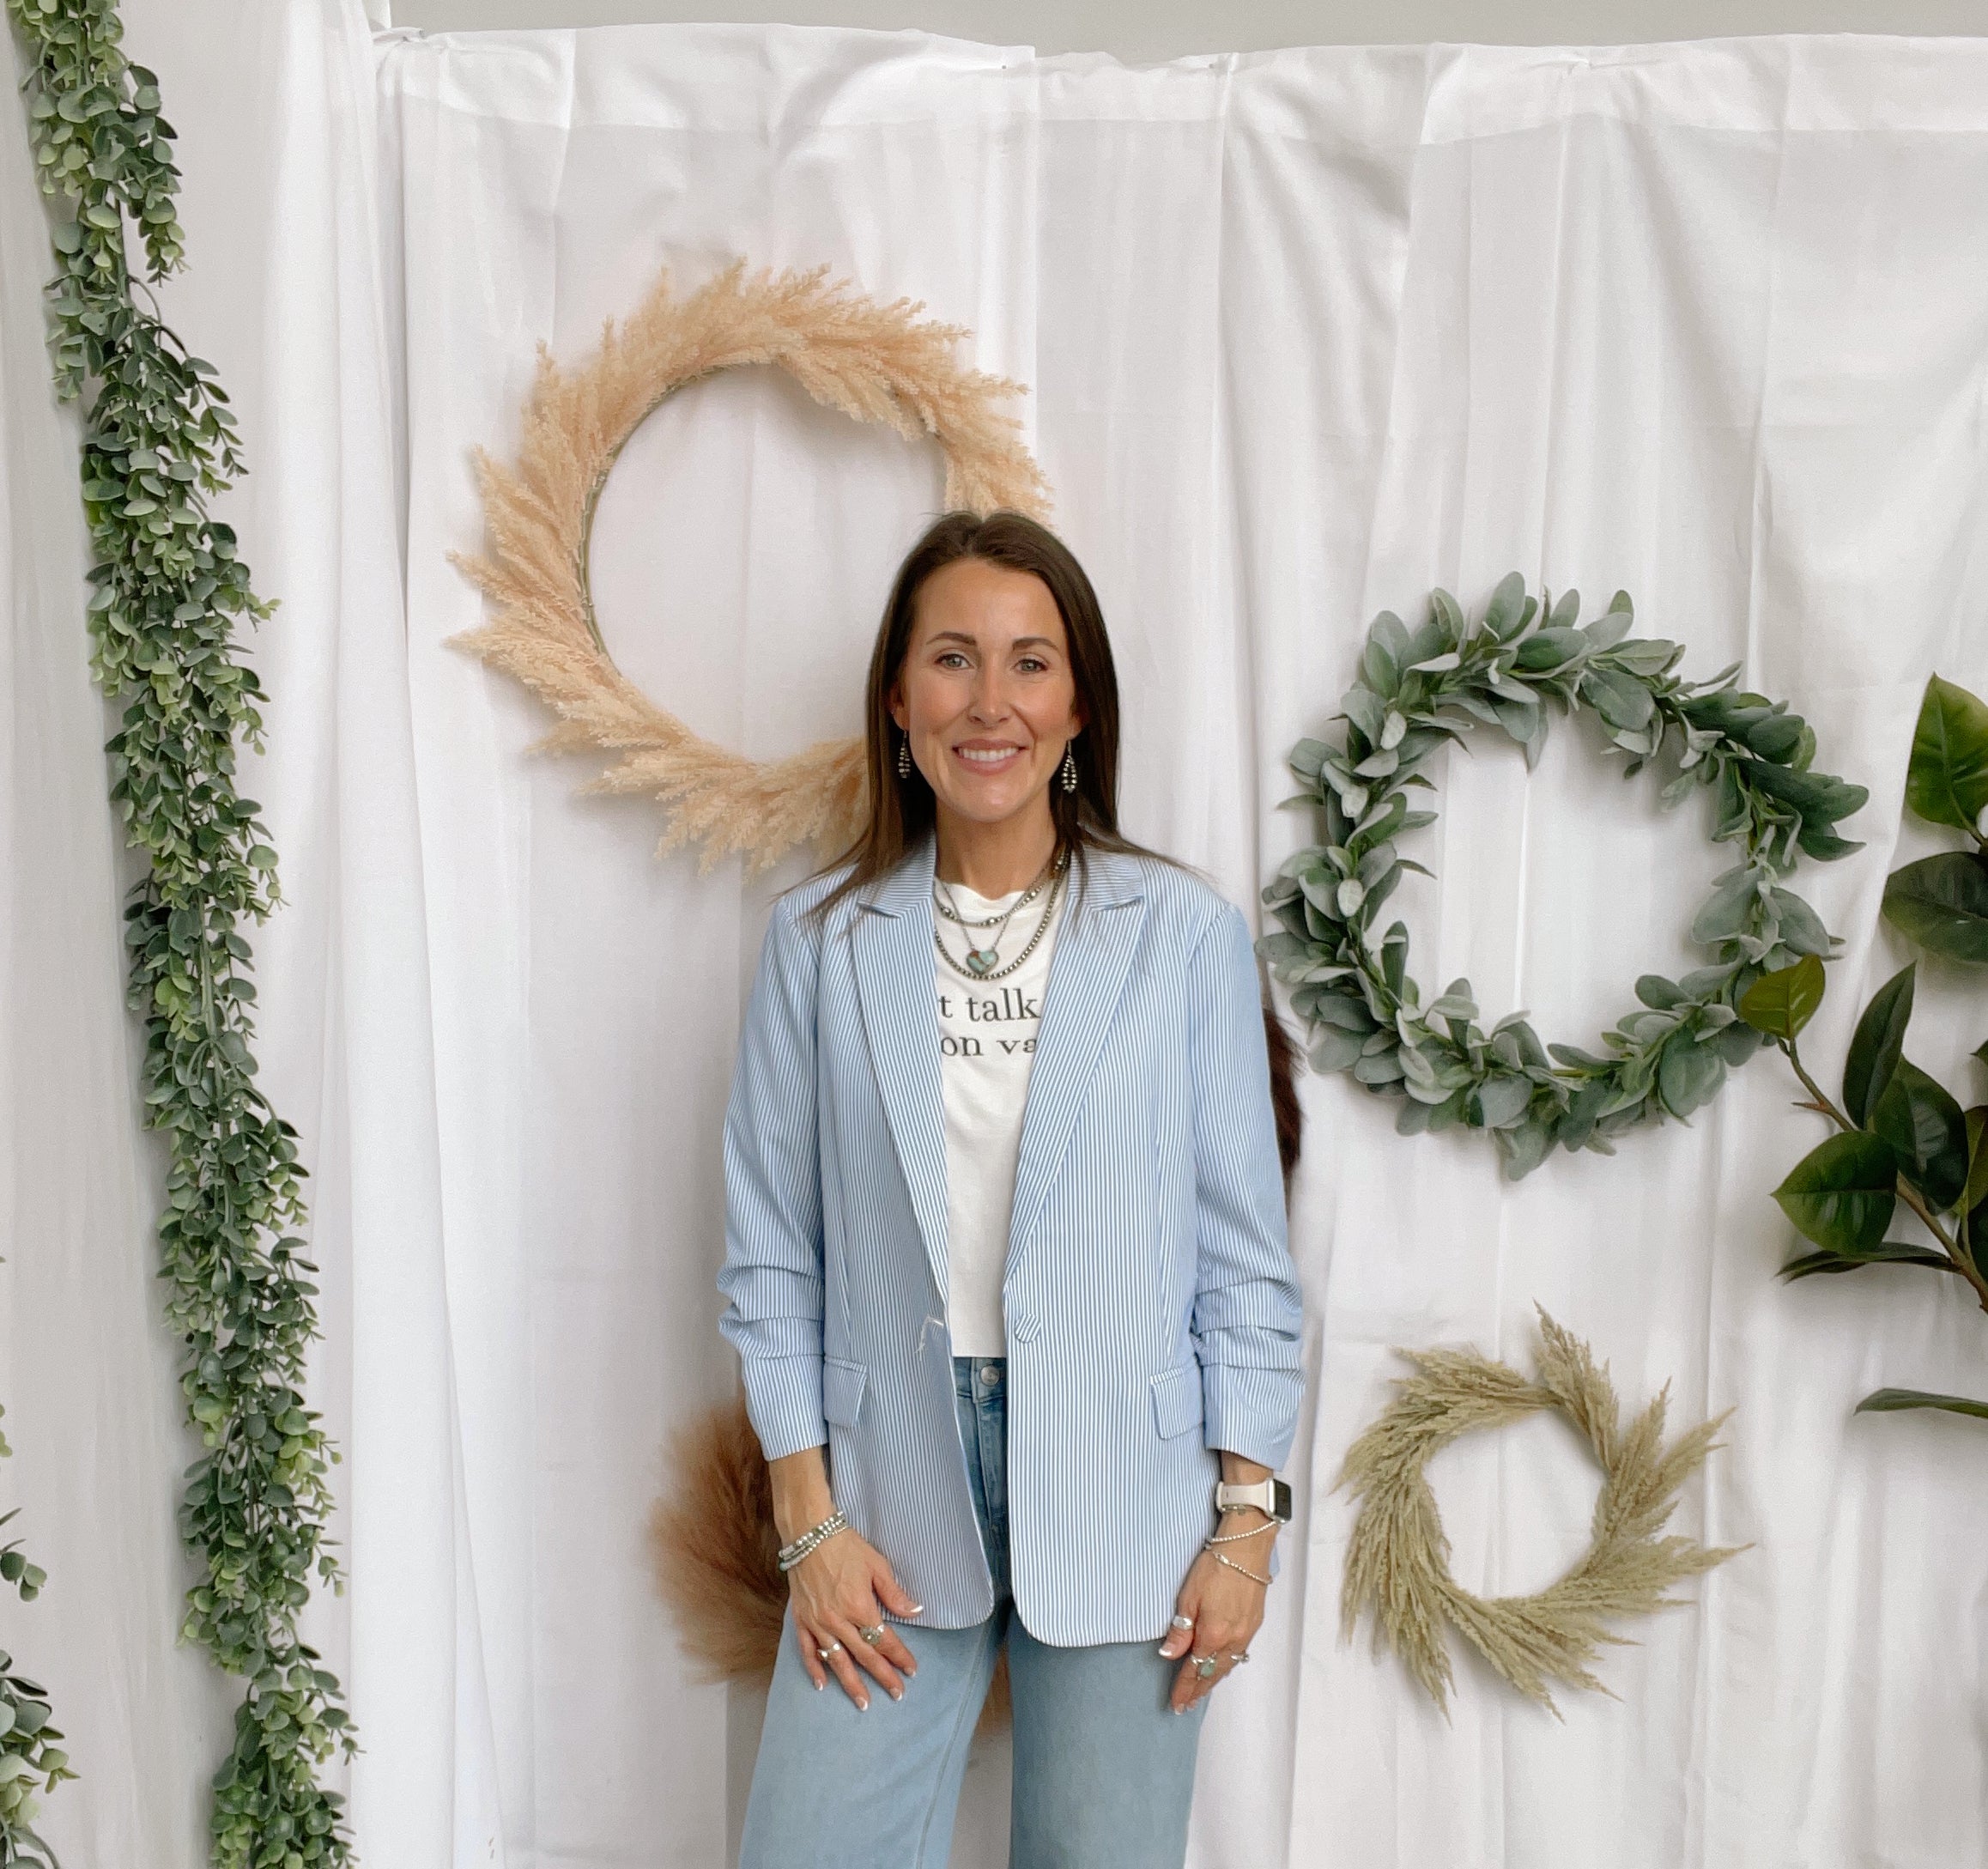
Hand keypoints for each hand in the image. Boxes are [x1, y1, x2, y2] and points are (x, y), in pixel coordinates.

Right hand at [788, 1522, 922, 1709]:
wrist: (810, 1534)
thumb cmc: (846, 1546)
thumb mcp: (877, 1565)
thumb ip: (894, 1594)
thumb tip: (915, 1612)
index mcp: (860, 1607)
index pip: (884, 1640)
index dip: (899, 1656)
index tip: (911, 1670)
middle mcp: (838, 1620)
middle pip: (864, 1656)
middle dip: (882, 1676)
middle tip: (896, 1694)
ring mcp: (818, 1622)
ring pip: (837, 1661)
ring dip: (851, 1684)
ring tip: (863, 1703)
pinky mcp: (802, 1620)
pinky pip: (807, 1650)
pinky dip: (814, 1669)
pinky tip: (822, 1685)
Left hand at [1159, 1513, 1272, 1712]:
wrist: (1247, 1549)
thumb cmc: (1215, 1567)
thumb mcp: (1189, 1596)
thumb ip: (1181, 1629)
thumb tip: (1169, 1655)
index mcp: (1213, 1635)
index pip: (1194, 1669)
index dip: (1184, 1688)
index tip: (1176, 1704)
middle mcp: (1232, 1640)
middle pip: (1212, 1673)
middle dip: (1198, 1690)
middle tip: (1186, 1707)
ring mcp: (1246, 1633)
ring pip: (1227, 1666)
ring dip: (1213, 1681)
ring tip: (1202, 1693)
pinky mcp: (1254, 1624)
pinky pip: (1238, 1655)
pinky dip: (1227, 1666)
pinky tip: (1222, 1668)